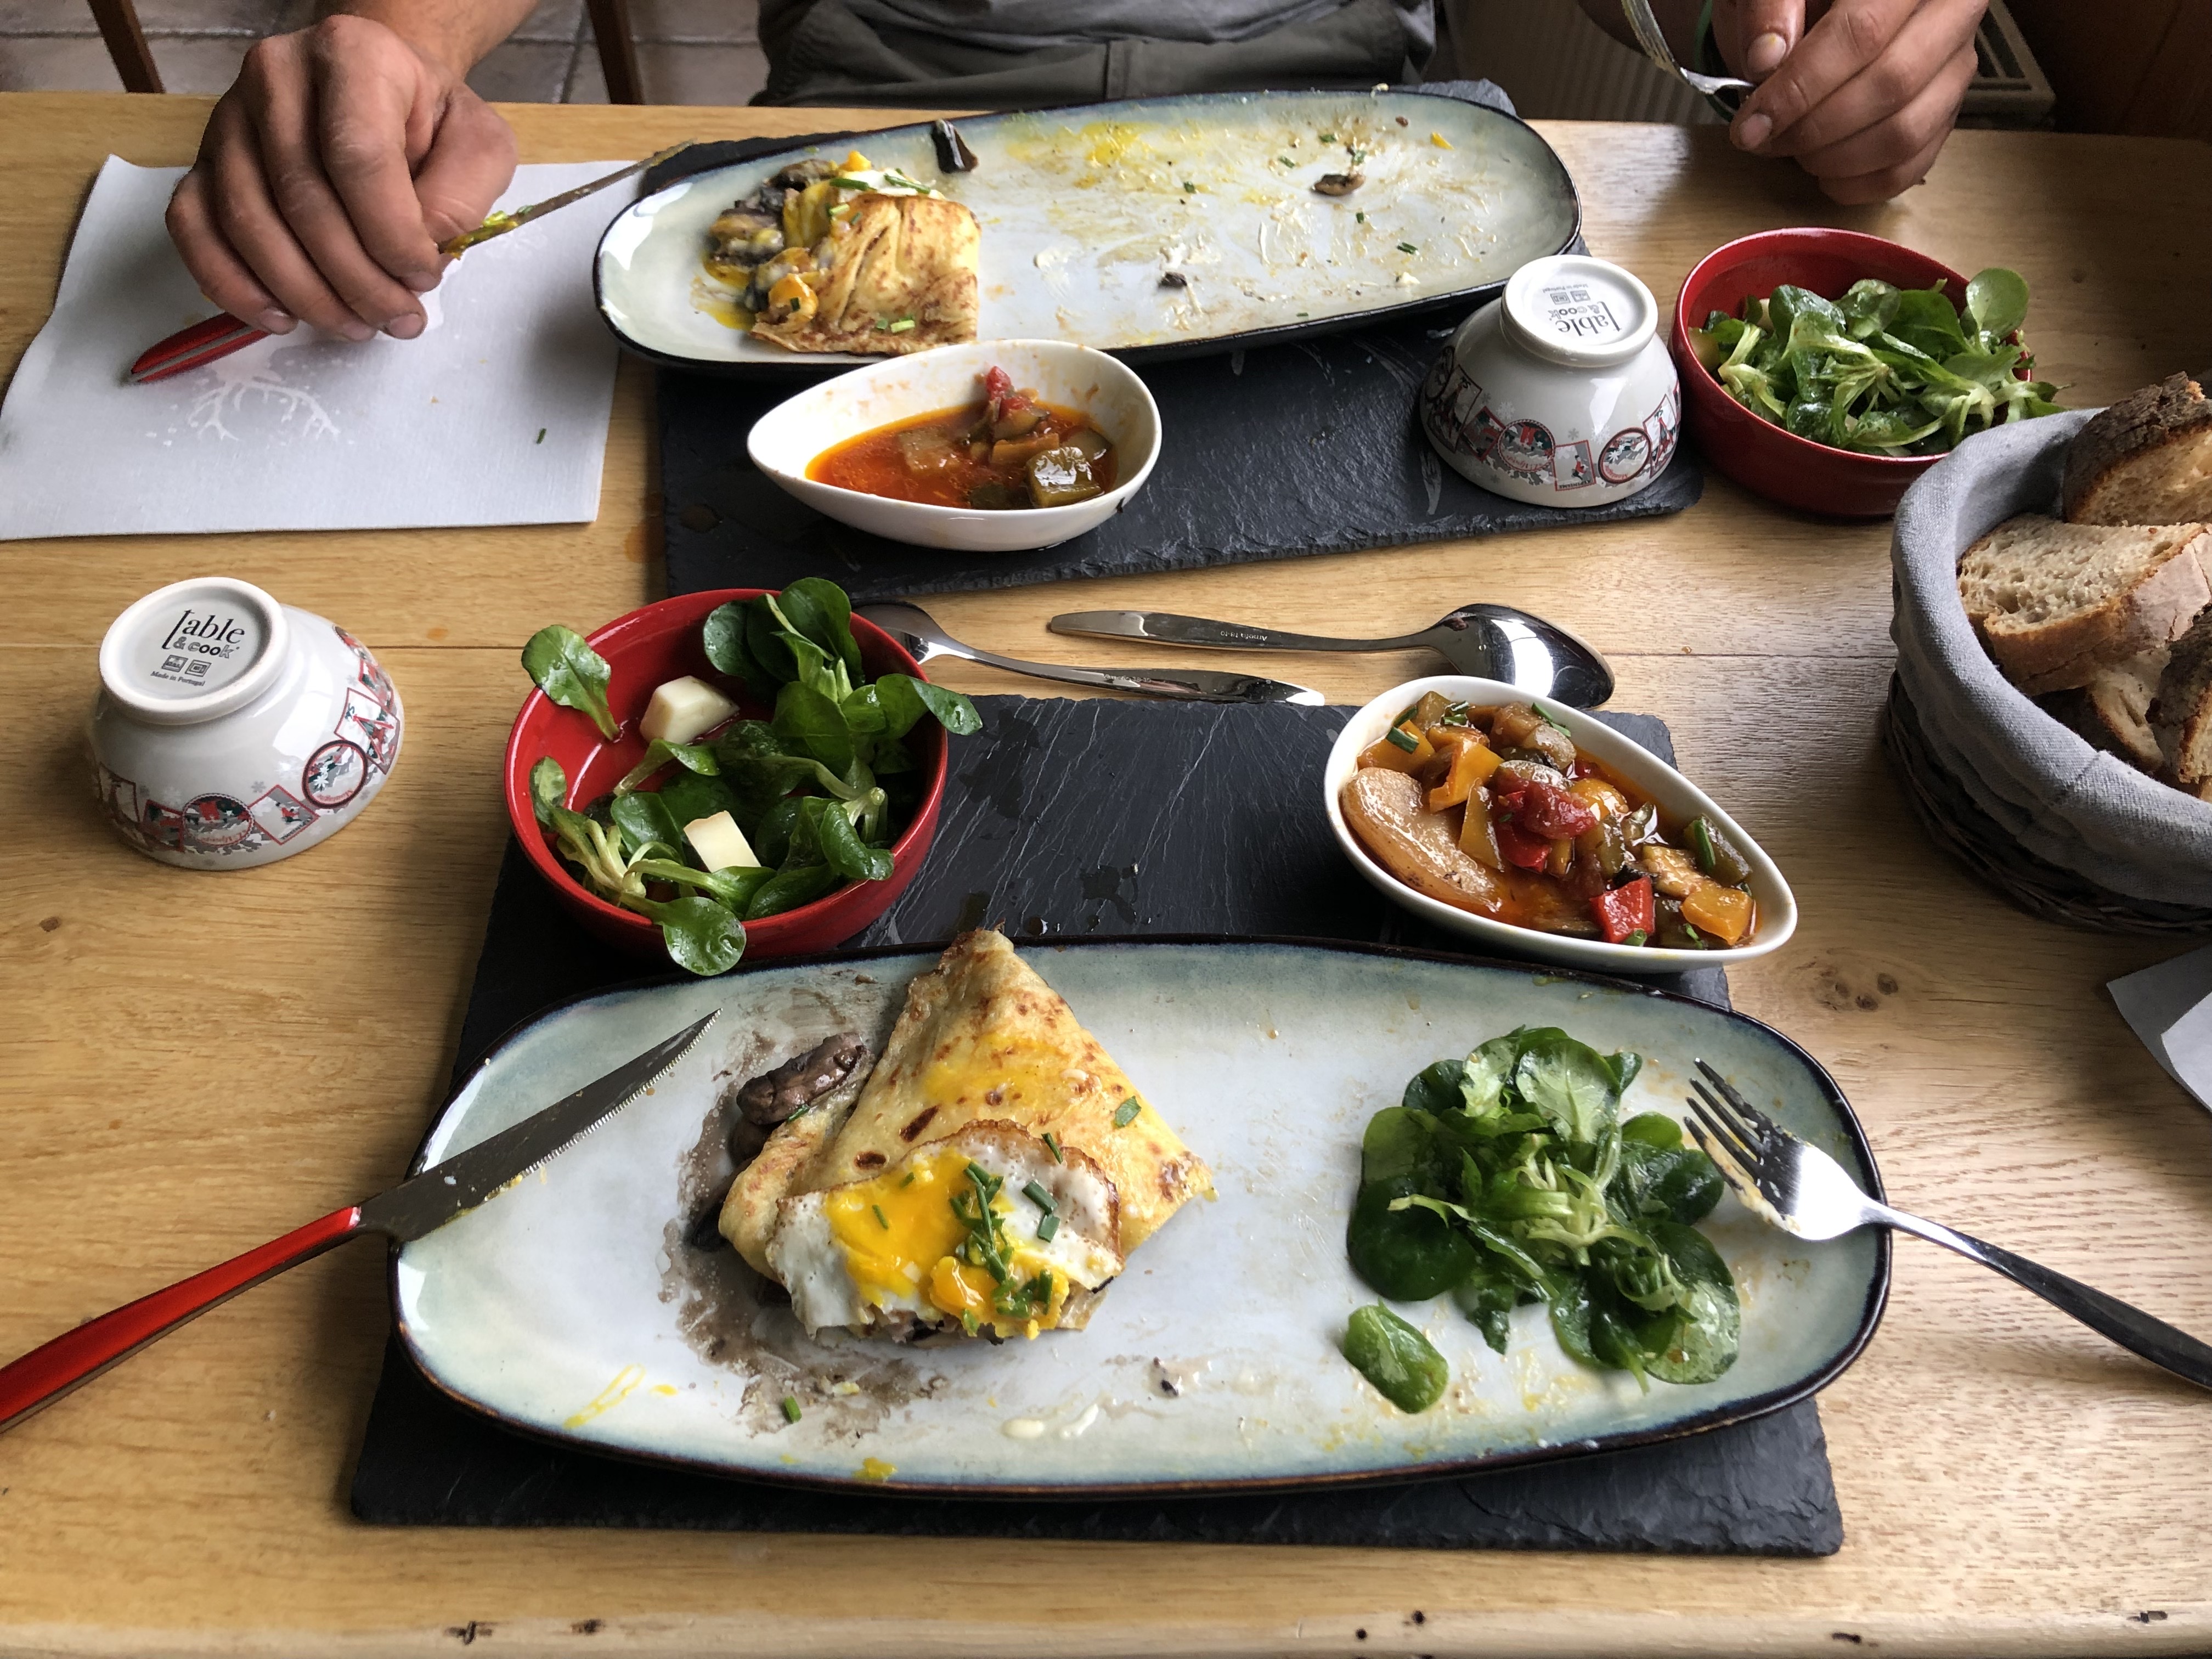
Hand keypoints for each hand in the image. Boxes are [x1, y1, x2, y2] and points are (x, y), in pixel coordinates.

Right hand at [166, 14, 516, 340]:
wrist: (380, 91)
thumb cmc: (429, 120)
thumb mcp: (478, 144)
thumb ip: (462, 194)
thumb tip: (420, 250)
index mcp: (352, 55)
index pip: (359, 157)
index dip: (392, 235)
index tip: (424, 277)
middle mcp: (276, 75)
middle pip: (302, 199)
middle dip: (356, 280)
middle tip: (398, 319)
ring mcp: (228, 118)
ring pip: (248, 222)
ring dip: (306, 294)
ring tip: (356, 325)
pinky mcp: (201, 160)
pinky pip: (193, 227)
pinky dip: (233, 285)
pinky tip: (282, 317)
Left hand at [1711, 0, 1986, 203]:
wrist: (1821, 5)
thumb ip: (1770, 9)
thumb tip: (1766, 59)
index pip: (1861, 34)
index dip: (1801, 87)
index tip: (1753, 124)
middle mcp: (1950, 14)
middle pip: (1892, 84)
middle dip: (1815, 127)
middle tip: (1765, 140)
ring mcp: (1954, 66)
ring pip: (1907, 131)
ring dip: (1836, 159)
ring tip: (1792, 151)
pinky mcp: (1946, 112)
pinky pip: (1912, 164)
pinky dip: (1860, 183)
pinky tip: (1822, 174)